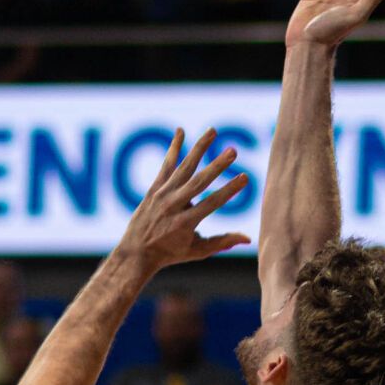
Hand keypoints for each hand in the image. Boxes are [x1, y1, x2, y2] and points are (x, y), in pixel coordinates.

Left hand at [116, 128, 252, 273]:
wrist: (136, 252)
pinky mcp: (155, 188)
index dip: (229, 190)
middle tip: (233, 151)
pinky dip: (174, 148)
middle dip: (216, 166)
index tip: (244, 177)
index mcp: (185, 223)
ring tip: (213, 131)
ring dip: (199, 148)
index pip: (212, 203)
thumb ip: (222, 242)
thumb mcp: (197, 251)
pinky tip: (181, 131)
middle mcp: (173, 206)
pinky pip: (166, 165)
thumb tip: (248, 238)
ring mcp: (162, 195)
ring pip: (183, 168)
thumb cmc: (170, 254)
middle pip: (198, 182)